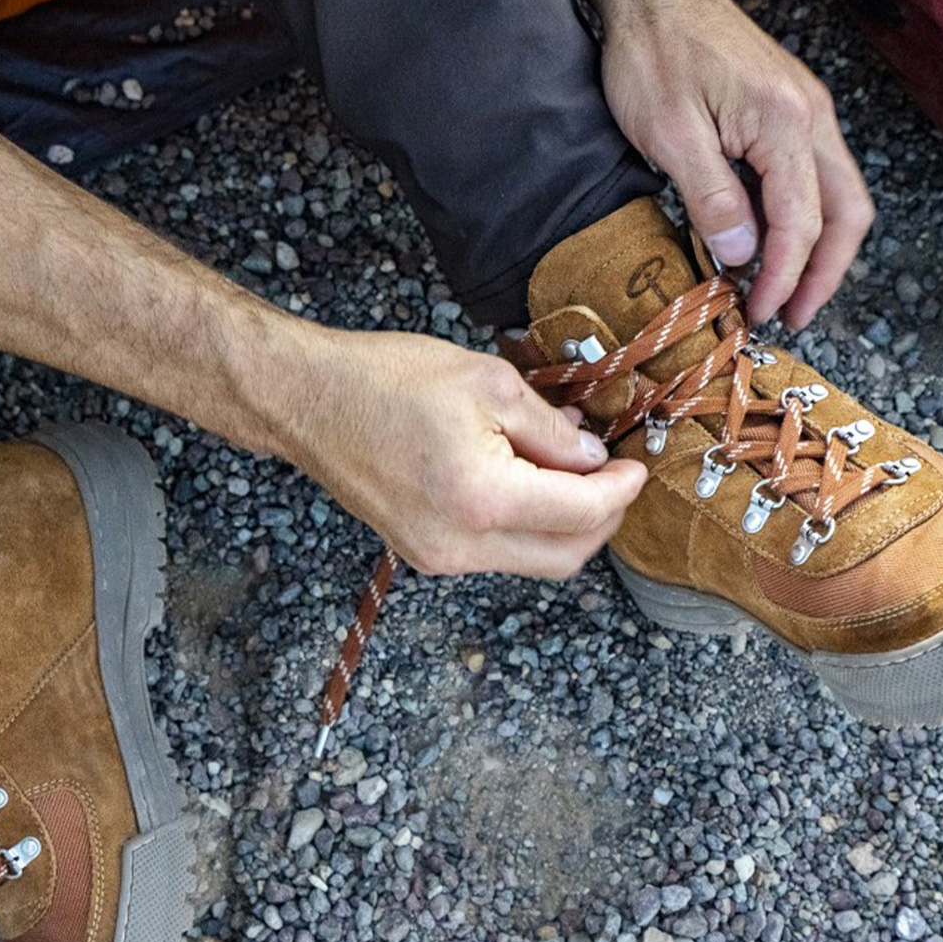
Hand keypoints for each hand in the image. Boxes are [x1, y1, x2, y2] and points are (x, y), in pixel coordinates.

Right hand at [283, 331, 647, 577]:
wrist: (307, 402)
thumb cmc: (386, 380)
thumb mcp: (488, 382)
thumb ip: (550, 427)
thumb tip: (590, 458)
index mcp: (484, 498)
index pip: (583, 512)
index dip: (621, 489)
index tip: (635, 464)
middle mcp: (462, 545)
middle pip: (566, 557)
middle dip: (602, 519)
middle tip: (613, 475)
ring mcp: (439, 557)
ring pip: (533, 561)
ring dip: (563, 523)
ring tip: (564, 467)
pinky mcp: (423, 554)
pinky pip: (497, 554)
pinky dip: (524, 525)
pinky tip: (522, 478)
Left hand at [598, 0, 874, 329]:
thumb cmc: (653, 51)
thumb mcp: (669, 132)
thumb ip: (711, 197)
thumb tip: (743, 253)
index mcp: (785, 123)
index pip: (802, 223)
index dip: (785, 278)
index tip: (759, 312)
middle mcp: (811, 115)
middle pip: (848, 212)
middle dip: (825, 272)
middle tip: (792, 315)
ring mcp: (806, 110)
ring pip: (838, 194)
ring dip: (819, 247)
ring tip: (785, 290)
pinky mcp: (790, 109)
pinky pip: (813, 174)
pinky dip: (801, 216)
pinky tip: (769, 242)